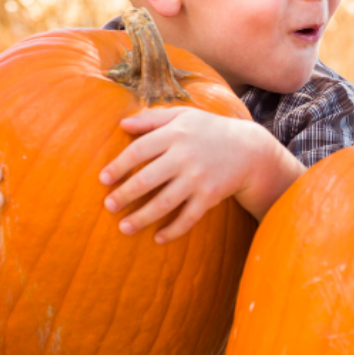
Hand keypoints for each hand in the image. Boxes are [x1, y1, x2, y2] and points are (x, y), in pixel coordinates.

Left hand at [100, 107, 302, 242]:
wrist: (249, 149)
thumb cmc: (210, 130)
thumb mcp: (184, 116)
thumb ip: (153, 118)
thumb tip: (122, 124)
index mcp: (175, 134)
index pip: (139, 151)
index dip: (118, 166)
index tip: (103, 179)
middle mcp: (185, 156)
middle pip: (146, 179)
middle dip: (124, 195)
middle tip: (109, 206)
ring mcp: (198, 178)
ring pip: (164, 203)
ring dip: (142, 218)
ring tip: (124, 228)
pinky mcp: (210, 196)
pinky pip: (188, 217)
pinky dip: (173, 230)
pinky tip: (158, 238)